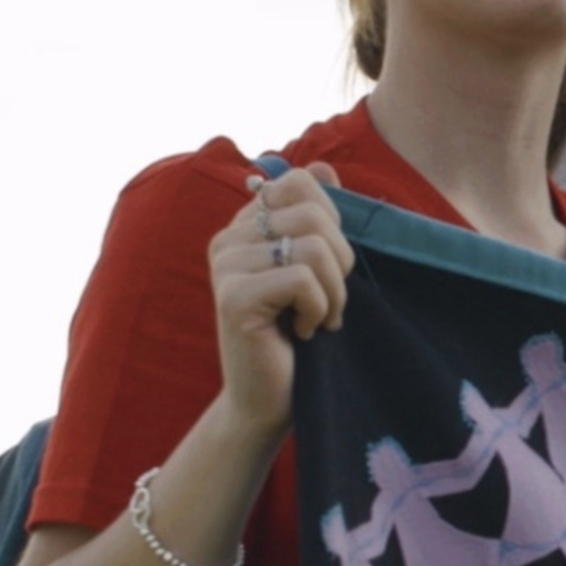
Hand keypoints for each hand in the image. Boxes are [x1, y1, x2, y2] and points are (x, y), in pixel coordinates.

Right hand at [209, 162, 354, 433]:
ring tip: (318, 317)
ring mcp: (225, 264)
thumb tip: (322, 166)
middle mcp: (228, 237)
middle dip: (340, 261)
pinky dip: (318, 308)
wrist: (269, 399)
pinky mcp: (231, 295)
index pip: (301, 182)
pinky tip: (301, 331)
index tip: (326, 266)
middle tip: (327, 299)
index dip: (333, 220)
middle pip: (314, 213)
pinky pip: (301, 278)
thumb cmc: (298, 333)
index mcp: (246, 224)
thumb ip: (318, 217)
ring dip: (332, 290)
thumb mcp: (317, 269)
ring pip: (314, 245)